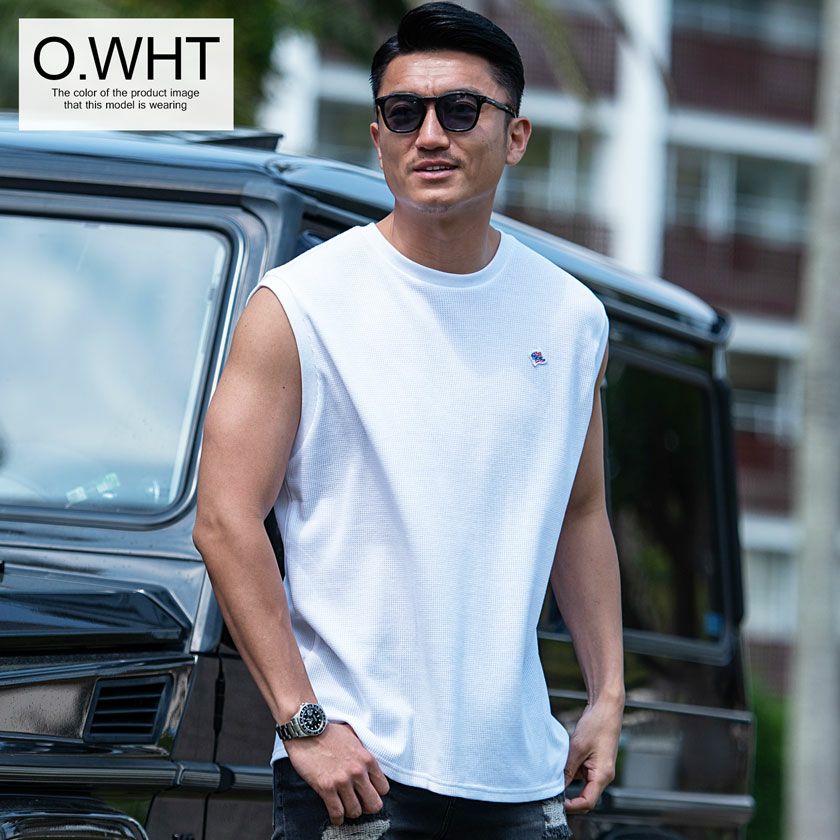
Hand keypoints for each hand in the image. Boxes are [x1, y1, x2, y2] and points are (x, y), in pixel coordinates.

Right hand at [285, 722, 390, 825]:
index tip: (368, 792)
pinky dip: (337, 818)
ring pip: (355, 811)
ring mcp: (342, 780)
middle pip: (374, 804)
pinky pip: (337, 812)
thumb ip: (363, 751)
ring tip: (345, 807)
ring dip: (350, 812)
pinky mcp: (326, 787)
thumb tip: (367, 763)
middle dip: (367, 807)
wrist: (306, 730)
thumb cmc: (328, 732)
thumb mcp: (353, 736)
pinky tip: (336, 816)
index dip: (375, 793)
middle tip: (359, 804)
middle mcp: (358, 771)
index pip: (383, 788)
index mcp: (367, 759)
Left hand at [563, 699, 622, 813]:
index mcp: (602, 775)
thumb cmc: (597, 724)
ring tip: (552, 773)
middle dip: (569, 797)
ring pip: (581, 784)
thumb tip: (557, 786)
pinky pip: (581, 772)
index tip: (556, 803)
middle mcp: (603, 775)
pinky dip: (570, 770)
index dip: (572, 806)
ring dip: (568, 781)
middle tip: (550, 792)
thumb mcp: (577, 747)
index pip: (588, 802)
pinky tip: (560, 762)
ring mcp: (599, 769)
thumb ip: (568, 768)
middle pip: (585, 796)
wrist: (606, 707)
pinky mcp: (594, 762)